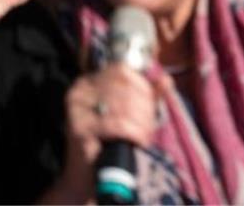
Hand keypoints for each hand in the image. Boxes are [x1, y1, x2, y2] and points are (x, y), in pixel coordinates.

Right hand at [42, 64, 172, 203]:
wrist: (88, 172)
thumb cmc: (110, 137)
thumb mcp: (128, 110)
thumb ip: (147, 93)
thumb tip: (166, 79)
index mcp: (90, 81)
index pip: (122, 70)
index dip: (142, 87)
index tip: (149, 105)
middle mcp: (80, 90)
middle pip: (125, 89)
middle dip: (144, 108)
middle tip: (148, 125)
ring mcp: (77, 109)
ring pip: (124, 107)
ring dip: (141, 123)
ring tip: (143, 135)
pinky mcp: (79, 129)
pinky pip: (117, 125)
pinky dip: (134, 134)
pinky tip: (137, 141)